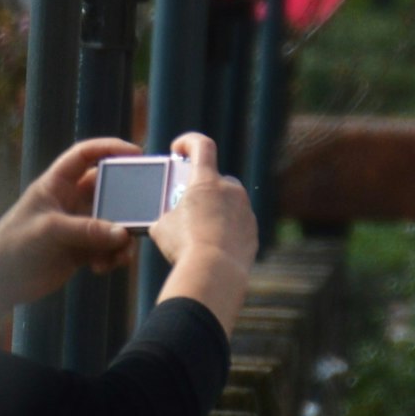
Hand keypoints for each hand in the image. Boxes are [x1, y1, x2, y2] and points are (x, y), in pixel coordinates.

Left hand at [0, 138, 146, 335]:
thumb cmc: (13, 244)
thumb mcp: (50, 231)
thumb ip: (87, 230)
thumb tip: (122, 233)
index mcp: (56, 184)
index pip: (85, 156)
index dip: (110, 149)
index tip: (136, 152)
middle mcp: (68, 201)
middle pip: (106, 191)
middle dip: (125, 202)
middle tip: (144, 212)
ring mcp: (75, 226)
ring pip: (110, 222)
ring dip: (120, 236)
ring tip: (122, 254)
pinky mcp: (79, 250)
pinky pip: (105, 247)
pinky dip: (111, 256)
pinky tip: (103, 268)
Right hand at [146, 133, 256, 271]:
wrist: (215, 273)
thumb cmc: (184, 245)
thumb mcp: (162, 227)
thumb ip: (166, 215)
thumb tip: (167, 222)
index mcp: (206, 180)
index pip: (201, 146)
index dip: (188, 142)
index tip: (178, 149)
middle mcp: (230, 190)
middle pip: (215, 179)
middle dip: (201, 189)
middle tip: (187, 205)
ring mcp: (244, 211)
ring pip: (228, 203)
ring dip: (215, 211)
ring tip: (198, 232)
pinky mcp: (252, 232)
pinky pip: (238, 224)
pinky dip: (226, 230)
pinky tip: (213, 247)